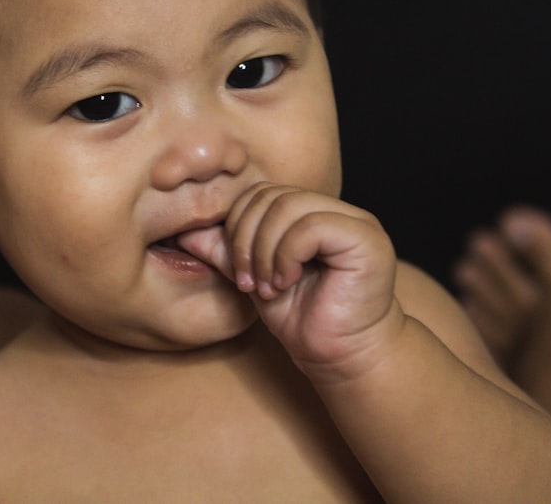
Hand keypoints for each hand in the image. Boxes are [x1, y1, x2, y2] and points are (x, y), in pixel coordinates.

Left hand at [179, 183, 401, 377]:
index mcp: (314, 213)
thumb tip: (185, 230)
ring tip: (268, 286)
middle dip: (247, 239)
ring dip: (265, 251)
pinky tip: (286, 284)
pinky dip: (286, 256)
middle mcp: (338, 210)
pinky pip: (310, 227)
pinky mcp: (366, 239)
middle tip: (250, 282)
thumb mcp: (254, 279)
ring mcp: (356, 221)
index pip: (263, 193)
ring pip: (288, 207)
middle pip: (273, 195)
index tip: (239, 273)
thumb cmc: (302, 320)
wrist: (341, 357)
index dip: (239, 226)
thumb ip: (227, 251)